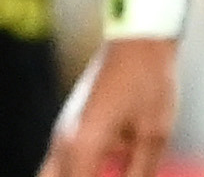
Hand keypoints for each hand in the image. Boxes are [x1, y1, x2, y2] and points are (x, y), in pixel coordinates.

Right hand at [45, 35, 179, 176]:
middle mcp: (64, 141)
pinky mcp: (71, 128)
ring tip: (107, 172)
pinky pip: (62, 165)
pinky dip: (74, 176)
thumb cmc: (150, 85)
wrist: (138, 40)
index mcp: (82, 146)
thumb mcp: (152, 136)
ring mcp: (64, 133)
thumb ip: (137, 174)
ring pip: (51, 176)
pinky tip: (102, 170)